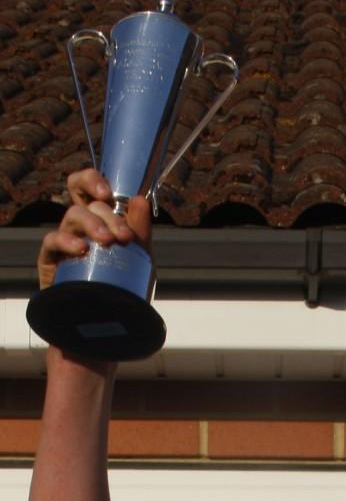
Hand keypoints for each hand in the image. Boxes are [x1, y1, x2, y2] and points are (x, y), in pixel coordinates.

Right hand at [37, 169, 152, 289]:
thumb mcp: (137, 257)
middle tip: (125, 236)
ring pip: (72, 217)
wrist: (106, 320)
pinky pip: (52, 241)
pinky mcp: (50, 259)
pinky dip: (66, 241)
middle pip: (85, 204)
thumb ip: (140, 230)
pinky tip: (80, 248)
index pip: (86, 187)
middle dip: (108, 216)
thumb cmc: (120, 284)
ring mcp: (63, 240)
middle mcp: (78, 226)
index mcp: (97, 219)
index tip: (108, 193)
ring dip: (92, 224)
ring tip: (107, 241)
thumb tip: (140, 200)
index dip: (92, 180)